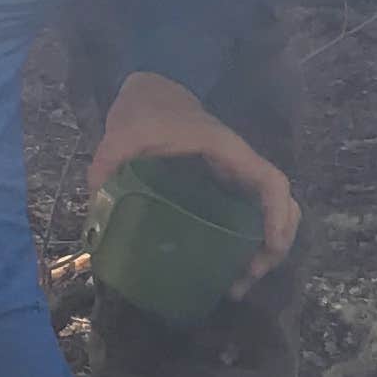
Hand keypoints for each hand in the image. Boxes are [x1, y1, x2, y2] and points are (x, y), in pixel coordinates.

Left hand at [91, 70, 300, 293]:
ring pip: (270, 214)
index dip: (277, 216)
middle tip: (245, 278)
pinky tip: (224, 266)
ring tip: (236, 283)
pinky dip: (247, 242)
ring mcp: (236, 177)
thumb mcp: (124, 133)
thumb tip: (94, 199)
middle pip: (282, 206)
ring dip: (264, 249)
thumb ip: (108, 160)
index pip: (271, 183)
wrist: (153, 93)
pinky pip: (250, 215)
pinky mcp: (226, 187)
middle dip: (273, 245)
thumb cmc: (147, 113)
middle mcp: (240, 165)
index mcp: (227, 151)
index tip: (268, 247)